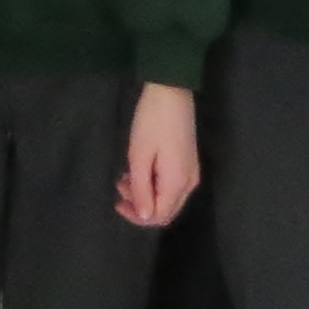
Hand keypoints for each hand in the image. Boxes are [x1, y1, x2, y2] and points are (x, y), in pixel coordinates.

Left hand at [116, 82, 198, 226]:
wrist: (171, 91)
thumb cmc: (152, 122)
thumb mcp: (139, 155)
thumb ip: (142, 188)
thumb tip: (145, 216)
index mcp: (178, 183)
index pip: (160, 216)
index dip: (137, 216)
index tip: (117, 202)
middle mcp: (190, 183)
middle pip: (166, 210)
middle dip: (140, 205)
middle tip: (119, 186)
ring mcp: (191, 172)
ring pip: (167, 197)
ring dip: (144, 193)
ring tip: (124, 176)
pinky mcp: (187, 162)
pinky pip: (170, 184)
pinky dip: (152, 183)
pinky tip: (137, 169)